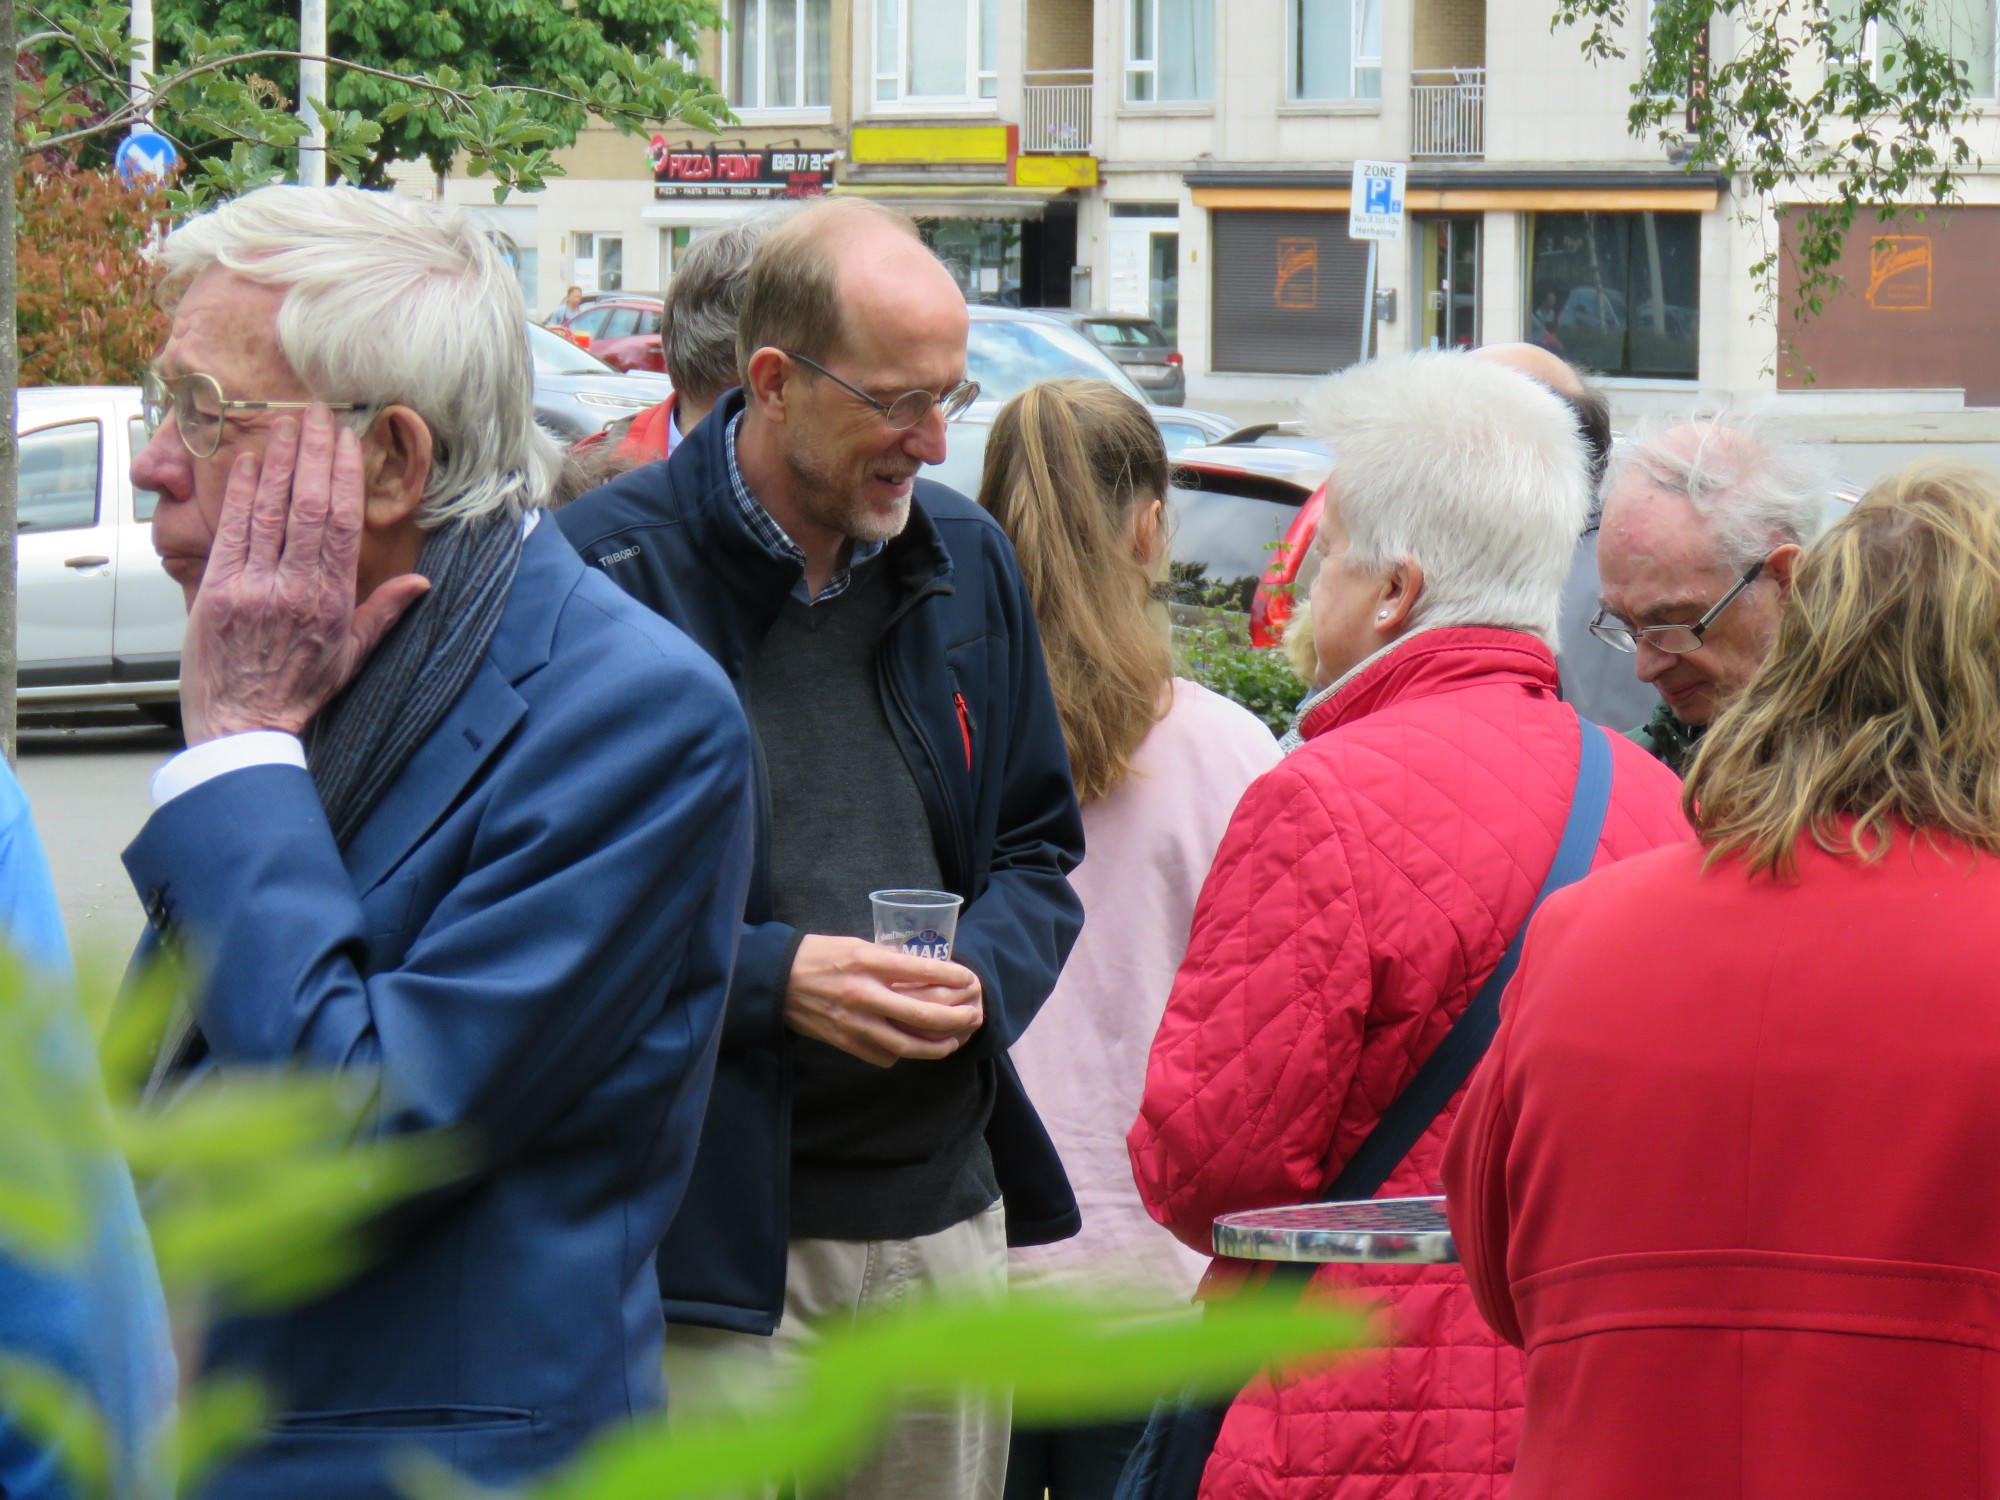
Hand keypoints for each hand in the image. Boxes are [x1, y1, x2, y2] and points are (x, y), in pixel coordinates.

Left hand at [180, 409, 430, 744]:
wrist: (241, 727)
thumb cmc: (299, 692)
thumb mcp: (352, 656)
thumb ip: (384, 613)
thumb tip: (422, 584)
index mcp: (330, 601)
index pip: (340, 524)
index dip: (342, 477)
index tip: (345, 443)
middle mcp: (291, 587)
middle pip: (304, 506)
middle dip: (310, 455)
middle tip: (315, 416)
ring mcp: (249, 586)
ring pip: (266, 511)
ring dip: (275, 462)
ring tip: (284, 425)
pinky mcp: (213, 590)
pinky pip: (229, 532)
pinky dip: (238, 495)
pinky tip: (246, 464)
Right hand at [784, 935, 983, 1067]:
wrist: (775, 980)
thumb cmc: (817, 955)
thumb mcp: (855, 944)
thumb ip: (888, 959)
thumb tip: (924, 971)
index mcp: (867, 962)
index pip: (921, 971)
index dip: (952, 977)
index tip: (969, 979)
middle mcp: (863, 994)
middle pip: (921, 1014)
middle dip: (955, 1018)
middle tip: (973, 1017)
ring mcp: (854, 1023)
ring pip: (907, 1045)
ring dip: (936, 1046)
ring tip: (952, 1042)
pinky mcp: (845, 1042)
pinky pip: (883, 1055)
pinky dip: (903, 1054)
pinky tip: (913, 1048)